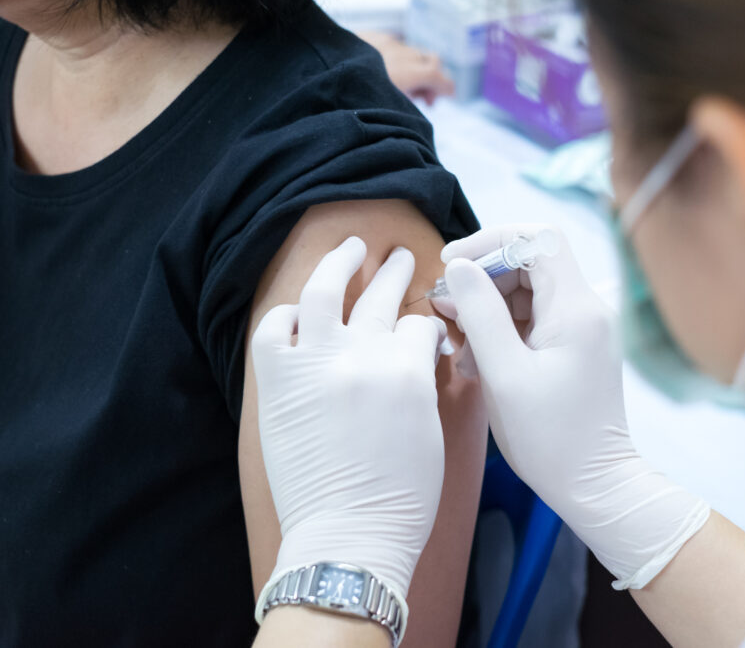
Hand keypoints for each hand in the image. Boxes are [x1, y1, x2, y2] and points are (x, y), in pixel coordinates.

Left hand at [252, 237, 447, 601]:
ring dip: (340, 263)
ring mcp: (316, 364)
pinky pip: (274, 328)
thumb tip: (420, 353)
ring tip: (352, 246)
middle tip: (399, 258)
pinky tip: (297, 310)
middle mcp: (362, 355)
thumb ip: (423, 380)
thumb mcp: (432, 431)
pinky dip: (285, 313)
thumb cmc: (401, 497)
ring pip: (325, 290)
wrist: (348, 535)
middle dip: (395, 273)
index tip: (426, 332)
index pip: (420, 324)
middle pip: (382, 296)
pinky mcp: (279, 382)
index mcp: (407, 368)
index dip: (427, 325)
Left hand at [360, 31, 454, 104]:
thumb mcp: (386, 108)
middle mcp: (400, 53)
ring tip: (404, 85)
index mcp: (407, 72)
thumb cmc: (352, 97)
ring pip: (412, 51)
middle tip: (425, 98)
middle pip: (431, 59)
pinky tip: (384, 70)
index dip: (447, 87)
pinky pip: (393, 44)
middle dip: (433, 77)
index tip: (450, 96)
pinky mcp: (369, 36)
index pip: (438, 75)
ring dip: (416, 67)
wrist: (319, 69)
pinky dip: (398, 57)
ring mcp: (385, 41)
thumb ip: (406, 107)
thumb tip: (418, 112)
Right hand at [435, 226, 709, 588]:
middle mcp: (585, 310)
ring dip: (486, 309)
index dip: (491, 241)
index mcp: (575, 308)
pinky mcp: (573, 350)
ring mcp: (581, 330)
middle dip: (482, 279)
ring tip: (458, 346)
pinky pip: (532, 321)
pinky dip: (500, 332)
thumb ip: (480, 314)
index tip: (452, 264)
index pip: (537, 238)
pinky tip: (475, 362)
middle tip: (445, 308)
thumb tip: (459, 267)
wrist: (594, 486)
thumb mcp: (504, 374)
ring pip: (526, 293)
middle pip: (529, 263)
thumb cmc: (550, 438)